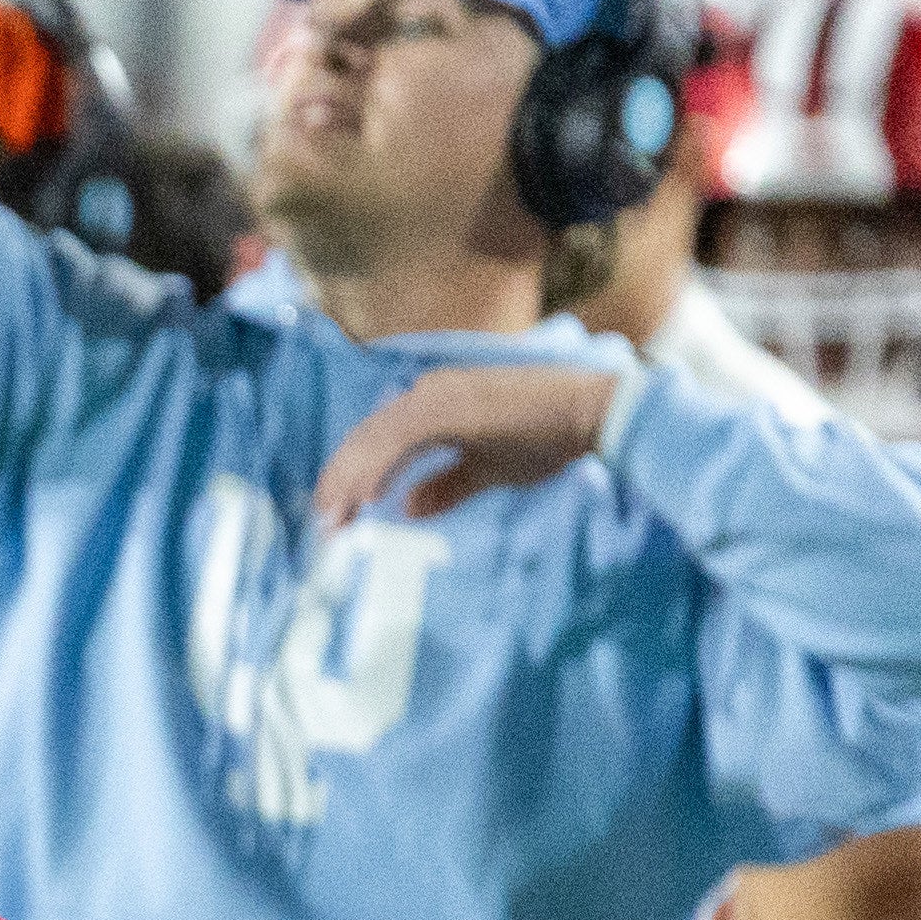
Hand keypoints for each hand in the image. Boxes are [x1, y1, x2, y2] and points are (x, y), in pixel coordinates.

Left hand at [312, 367, 621, 525]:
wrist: (594, 413)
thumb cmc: (549, 438)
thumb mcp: (489, 470)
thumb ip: (446, 486)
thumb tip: (409, 509)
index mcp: (433, 404)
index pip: (377, 441)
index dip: (353, 477)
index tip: (338, 516)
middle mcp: (427, 393)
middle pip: (366, 439)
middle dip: (340, 483)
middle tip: (326, 526)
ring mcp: (436, 395)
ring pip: (374, 438)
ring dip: (350, 481)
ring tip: (335, 520)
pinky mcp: (449, 404)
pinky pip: (399, 438)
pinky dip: (378, 467)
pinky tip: (366, 498)